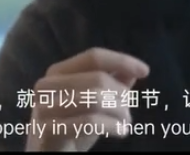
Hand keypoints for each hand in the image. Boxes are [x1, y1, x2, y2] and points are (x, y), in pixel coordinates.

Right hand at [26, 47, 148, 151]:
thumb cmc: (71, 130)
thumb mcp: (92, 105)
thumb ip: (109, 85)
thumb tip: (131, 70)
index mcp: (56, 73)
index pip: (93, 57)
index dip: (121, 61)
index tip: (145, 71)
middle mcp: (46, 86)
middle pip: (98, 78)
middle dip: (122, 96)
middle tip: (128, 115)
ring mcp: (44, 108)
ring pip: (96, 99)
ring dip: (119, 112)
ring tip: (125, 124)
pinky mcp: (48, 130)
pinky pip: (90, 121)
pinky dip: (112, 125)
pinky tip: (120, 132)